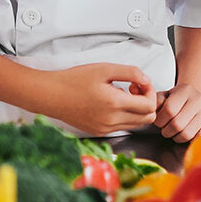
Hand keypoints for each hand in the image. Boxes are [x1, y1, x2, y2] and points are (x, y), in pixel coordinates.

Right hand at [41, 63, 156, 136]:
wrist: (50, 95)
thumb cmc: (74, 80)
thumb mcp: (105, 68)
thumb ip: (131, 72)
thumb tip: (147, 80)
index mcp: (114, 104)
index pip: (149, 106)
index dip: (150, 92)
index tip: (140, 82)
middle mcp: (111, 121)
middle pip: (147, 119)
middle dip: (146, 102)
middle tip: (133, 88)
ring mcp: (105, 129)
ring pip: (136, 124)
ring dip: (136, 109)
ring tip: (122, 93)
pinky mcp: (98, 132)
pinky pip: (121, 126)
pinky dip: (124, 115)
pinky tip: (112, 102)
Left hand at [154, 84, 200, 141]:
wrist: (195, 102)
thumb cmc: (176, 102)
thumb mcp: (164, 97)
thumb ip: (156, 102)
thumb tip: (153, 111)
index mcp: (185, 90)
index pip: (169, 110)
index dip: (159, 120)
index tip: (159, 122)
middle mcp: (199, 99)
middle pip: (177, 124)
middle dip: (166, 131)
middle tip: (165, 129)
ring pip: (186, 134)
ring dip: (176, 137)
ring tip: (175, 132)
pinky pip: (197, 138)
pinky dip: (188, 140)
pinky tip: (185, 133)